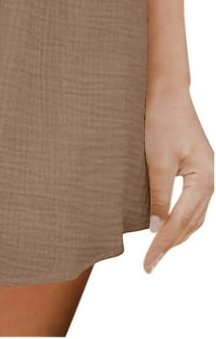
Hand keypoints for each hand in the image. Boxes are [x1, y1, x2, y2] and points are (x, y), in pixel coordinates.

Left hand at [143, 87, 213, 272]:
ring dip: (177, 233)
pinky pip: (191, 201)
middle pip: (192, 223)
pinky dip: (179, 216)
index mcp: (204, 181)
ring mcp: (204, 174)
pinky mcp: (195, 168)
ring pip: (194, 215)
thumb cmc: (162, 122)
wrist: (167, 94)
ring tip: (157, 249)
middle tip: (150, 262)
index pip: (181, 223)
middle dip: (171, 244)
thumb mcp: (157, 161)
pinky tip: (166, 220)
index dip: (163, 245)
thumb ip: (158, 196)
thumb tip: (155, 229)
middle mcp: (209, 181)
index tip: (148, 263)